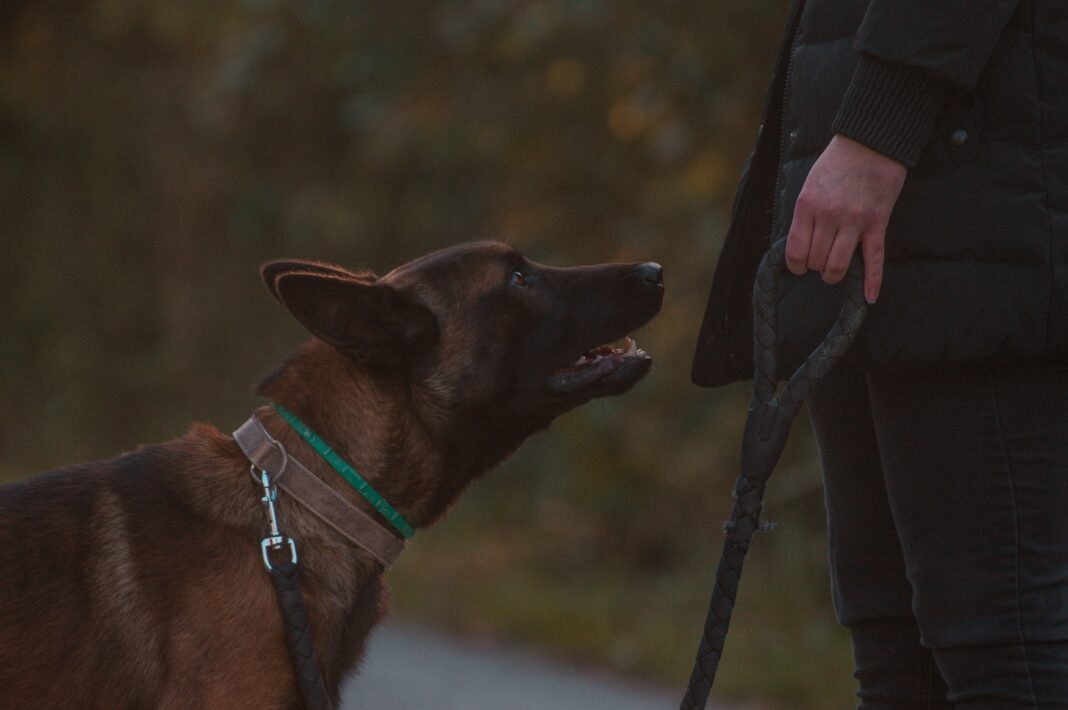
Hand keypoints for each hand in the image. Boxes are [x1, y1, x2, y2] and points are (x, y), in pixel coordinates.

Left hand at [785, 134, 905, 303]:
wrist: (871, 142)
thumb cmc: (836, 163)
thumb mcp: (809, 185)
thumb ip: (804, 214)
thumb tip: (798, 245)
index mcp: (808, 206)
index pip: (796, 251)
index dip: (795, 265)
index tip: (799, 266)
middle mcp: (830, 216)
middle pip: (816, 260)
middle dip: (816, 266)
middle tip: (820, 260)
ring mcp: (855, 221)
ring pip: (839, 265)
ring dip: (834, 274)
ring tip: (833, 271)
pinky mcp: (878, 223)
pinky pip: (874, 259)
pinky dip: (872, 282)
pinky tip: (869, 297)